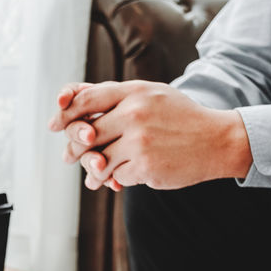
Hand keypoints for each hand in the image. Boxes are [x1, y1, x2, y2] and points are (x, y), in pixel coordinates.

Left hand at [48, 81, 252, 189]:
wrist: (217, 140)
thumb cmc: (178, 117)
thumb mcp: (150, 95)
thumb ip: (115, 96)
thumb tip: (70, 99)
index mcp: (135, 91)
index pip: (86, 98)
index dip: (64, 112)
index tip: (54, 125)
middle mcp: (135, 113)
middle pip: (85, 133)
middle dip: (74, 148)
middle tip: (69, 156)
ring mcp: (140, 141)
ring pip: (97, 159)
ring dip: (93, 168)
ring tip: (94, 172)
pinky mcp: (145, 166)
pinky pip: (115, 175)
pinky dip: (115, 178)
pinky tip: (121, 177)